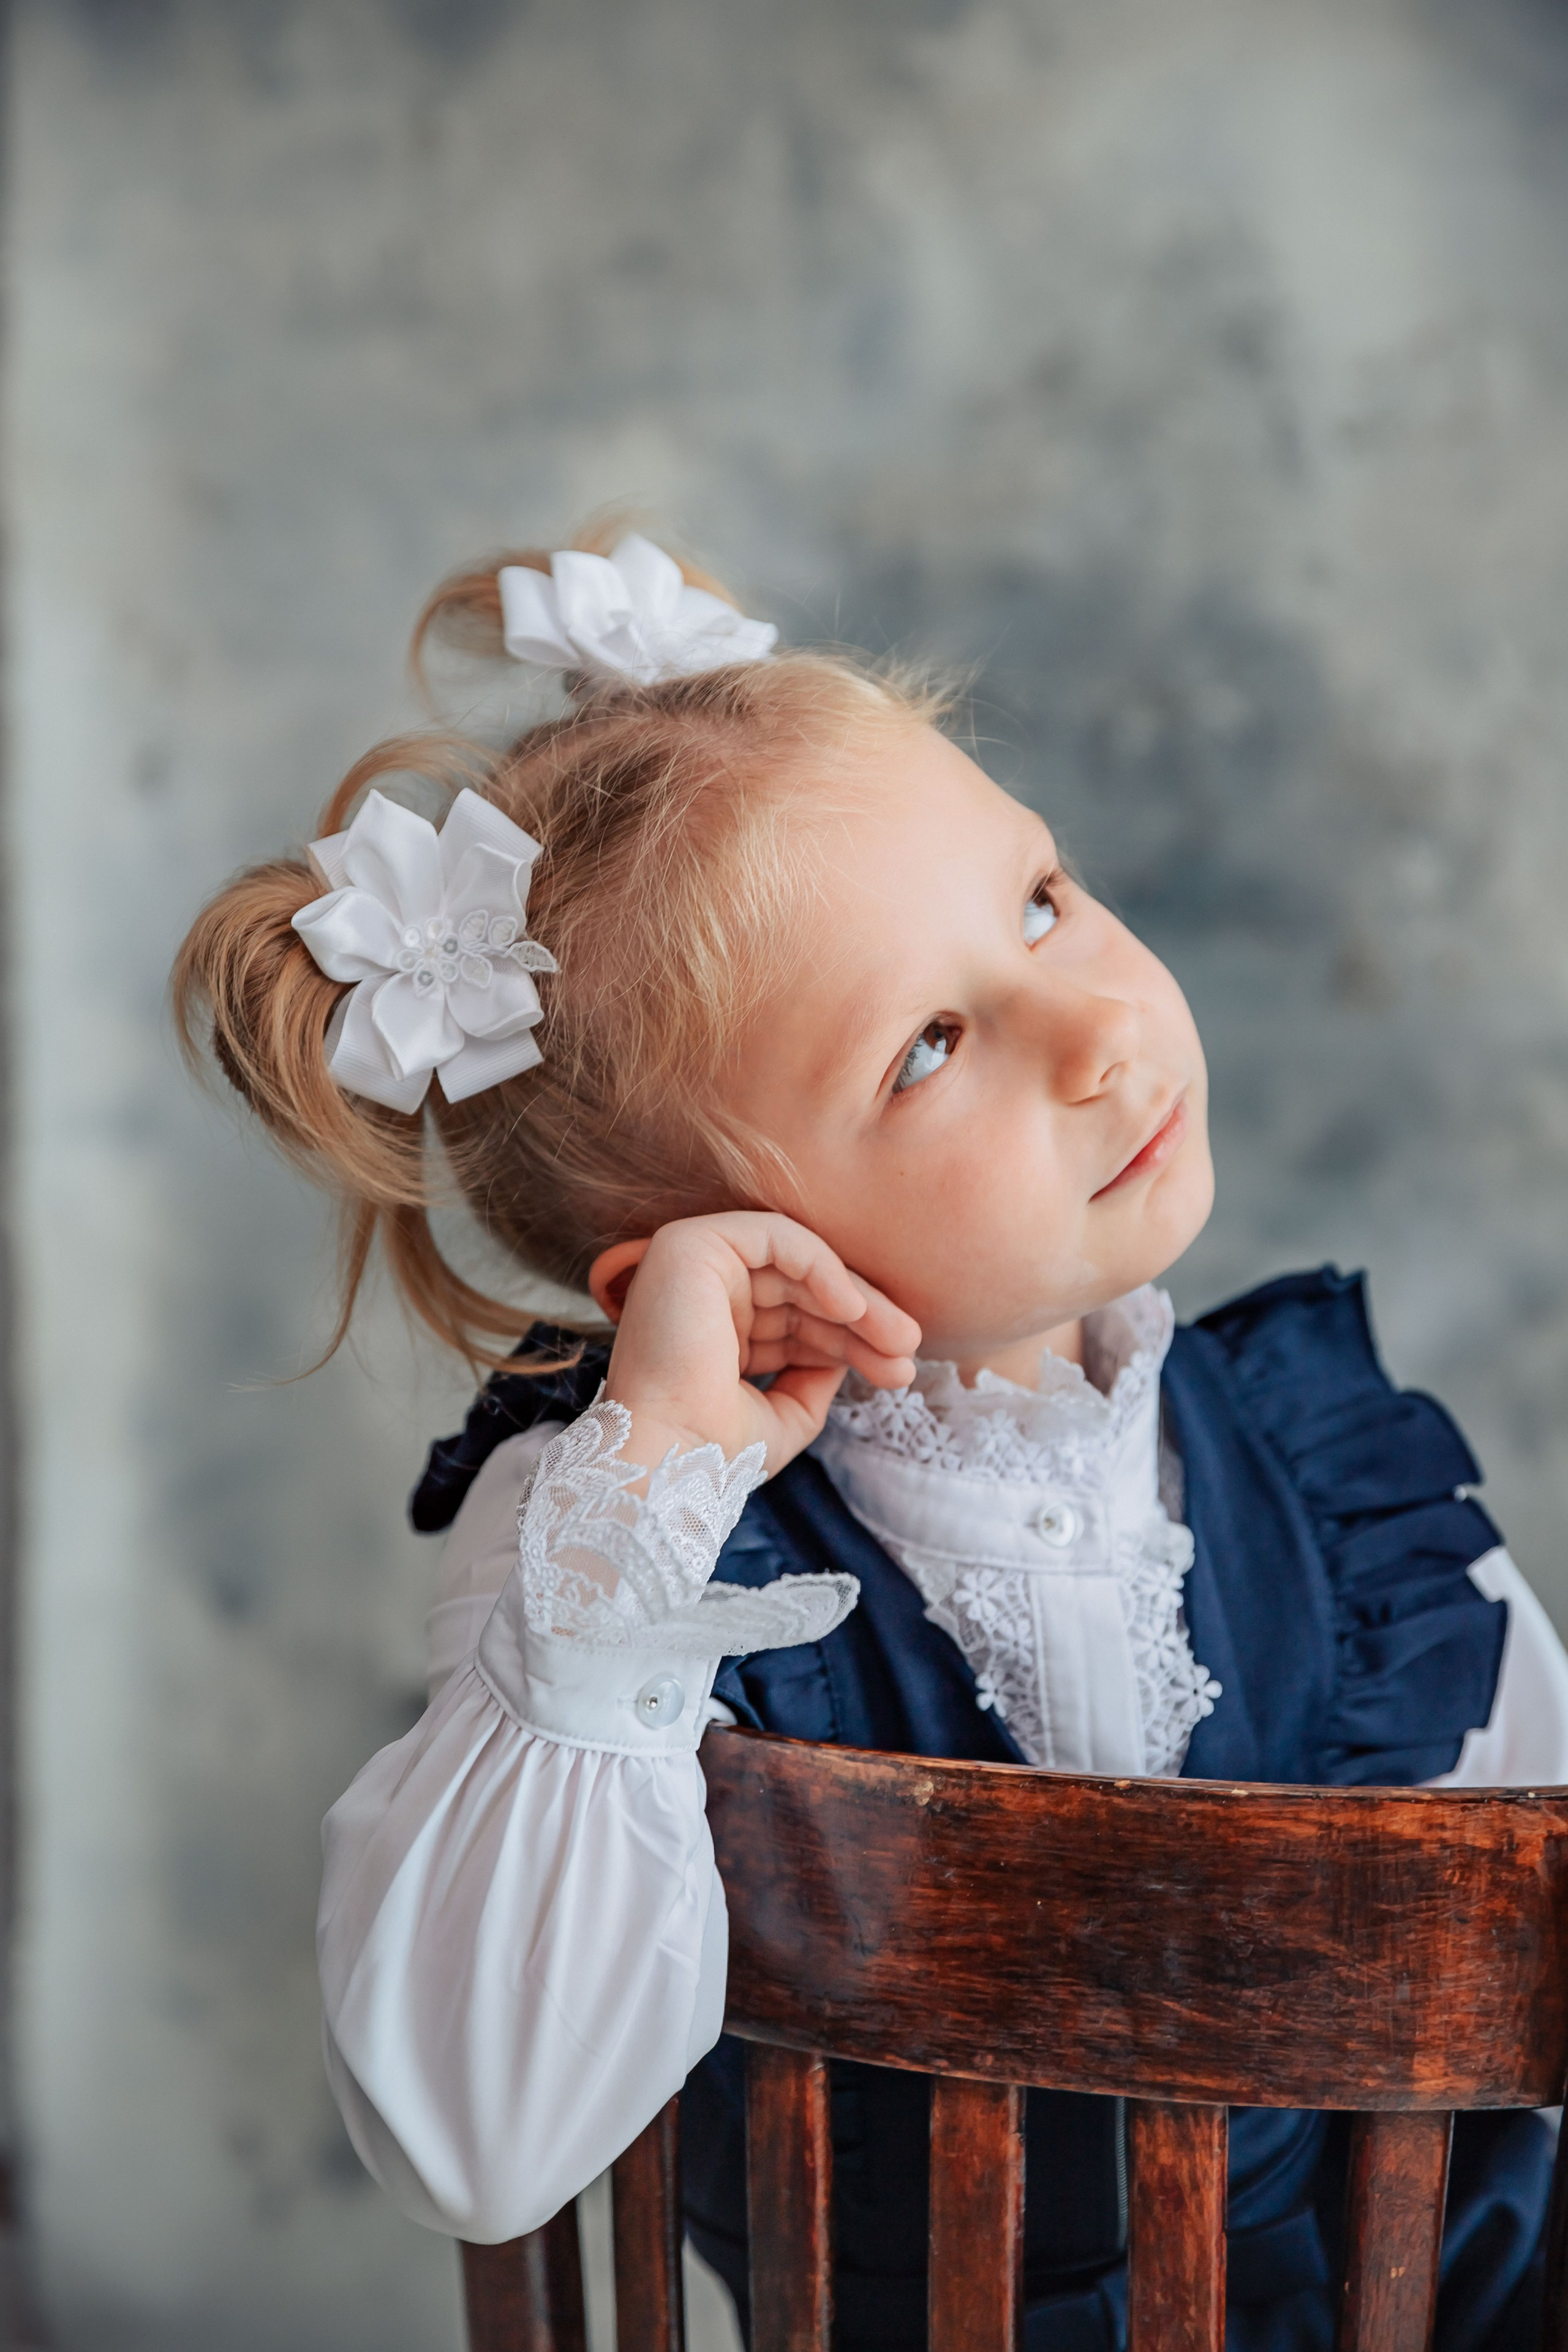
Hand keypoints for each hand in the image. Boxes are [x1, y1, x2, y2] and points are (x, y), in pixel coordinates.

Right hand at [590, 1212, 920, 1480]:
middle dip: (862, 1321)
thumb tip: (849, 1355)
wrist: (675, 1461)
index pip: (795, 1318)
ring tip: (899, 1339)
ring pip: (794, 1264)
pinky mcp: (688, 1245)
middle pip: (800, 1292)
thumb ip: (815, 1378)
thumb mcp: (786, 1414)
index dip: (849, 1339)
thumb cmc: (717, 1452)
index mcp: (716, 1332)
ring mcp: (692, 1267)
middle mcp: (702, 1296)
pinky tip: (853, 1309)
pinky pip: (773, 1236)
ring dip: (856, 1300)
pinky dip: (820, 1265)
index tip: (899, 1370)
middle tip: (909, 1351)